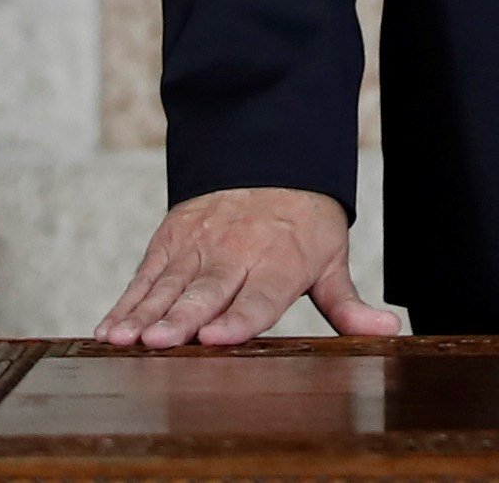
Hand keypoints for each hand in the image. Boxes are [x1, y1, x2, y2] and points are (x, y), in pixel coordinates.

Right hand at [95, 186, 402, 345]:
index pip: (259, 296)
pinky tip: (108, 329)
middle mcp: (235, 252)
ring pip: (168, 283)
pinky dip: (124, 302)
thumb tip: (390, 330)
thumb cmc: (302, 223)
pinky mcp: (169, 240)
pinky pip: (145, 276)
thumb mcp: (331, 258)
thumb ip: (349, 305)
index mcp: (278, 261)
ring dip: (142, 312)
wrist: (266, 157)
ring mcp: (197, 244)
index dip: (238, 318)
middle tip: (157, 341)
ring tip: (123, 338)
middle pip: (206, 290)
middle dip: (181, 316)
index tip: (216, 338)